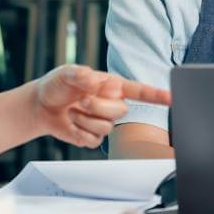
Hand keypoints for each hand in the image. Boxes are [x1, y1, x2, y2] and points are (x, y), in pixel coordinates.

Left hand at [32, 65, 171, 148]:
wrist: (41, 105)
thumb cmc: (57, 85)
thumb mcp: (66, 73)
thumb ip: (80, 74)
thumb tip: (94, 79)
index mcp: (112, 86)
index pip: (140, 91)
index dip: (157, 95)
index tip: (172, 98)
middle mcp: (112, 103)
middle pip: (121, 111)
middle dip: (98, 106)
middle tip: (80, 100)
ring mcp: (104, 121)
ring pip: (107, 127)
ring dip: (85, 119)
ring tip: (72, 110)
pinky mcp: (93, 137)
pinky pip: (94, 140)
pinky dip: (79, 132)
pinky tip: (71, 123)